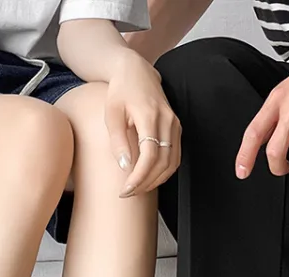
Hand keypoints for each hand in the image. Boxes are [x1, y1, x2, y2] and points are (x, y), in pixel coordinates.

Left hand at [105, 50, 181, 196]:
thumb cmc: (121, 92)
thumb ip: (118, 140)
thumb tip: (125, 167)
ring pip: (172, 163)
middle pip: (163, 163)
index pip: (150, 155)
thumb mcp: (112, 114)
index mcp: (150, 116)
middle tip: (128, 193)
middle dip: (146, 183)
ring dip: (156, 181)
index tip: (125, 190)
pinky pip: (175, 157)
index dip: (139, 177)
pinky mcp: (177, 129)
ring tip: (137, 188)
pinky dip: (164, 172)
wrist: (136, 72)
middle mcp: (167, 121)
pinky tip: (150, 178)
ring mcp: (175, 125)